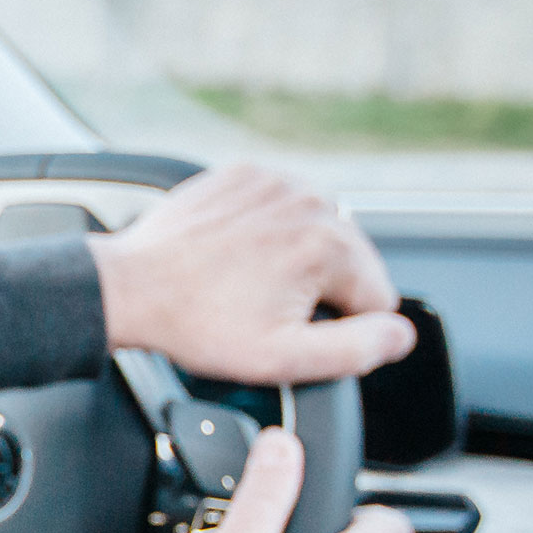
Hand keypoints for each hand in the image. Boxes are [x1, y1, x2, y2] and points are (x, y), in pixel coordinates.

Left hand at [86, 164, 413, 384]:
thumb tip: (401, 334)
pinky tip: (236, 256)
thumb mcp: (284, 358)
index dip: (341, 326)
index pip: (378, 296)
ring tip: (248, 284)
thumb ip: (357, 348)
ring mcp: (275, 182)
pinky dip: (267, 231)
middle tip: (265, 310)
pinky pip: (280, 208)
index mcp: (328, 244)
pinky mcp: (245, 175)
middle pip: (350, 261)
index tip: (295, 329)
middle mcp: (309, 201)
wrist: (131, 287)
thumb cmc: (197, 323)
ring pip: (318, 232)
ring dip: (296, 259)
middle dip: (320, 290)